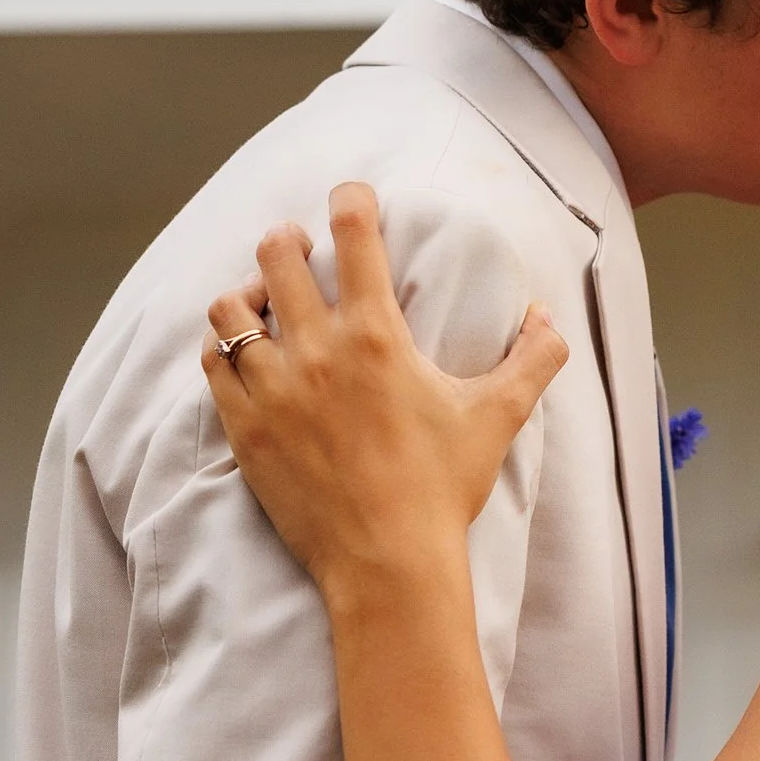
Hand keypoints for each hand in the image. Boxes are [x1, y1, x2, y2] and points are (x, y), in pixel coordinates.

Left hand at [205, 182, 565, 602]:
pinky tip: (242, 356)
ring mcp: (273, 391)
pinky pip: (212, 364)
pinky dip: (222, 349)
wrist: (387, 563)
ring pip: (230, 309)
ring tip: (263, 304)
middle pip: (277, 256)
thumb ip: (534, 358)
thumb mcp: (498, 417)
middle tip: (298, 250)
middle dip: (287, 241)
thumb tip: (547, 317)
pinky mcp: (244, 429)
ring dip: (247, 295)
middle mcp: (316, 351)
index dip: (350, 200)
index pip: (354, 235)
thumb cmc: (443, 488)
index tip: (352, 197)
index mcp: (376, 336)